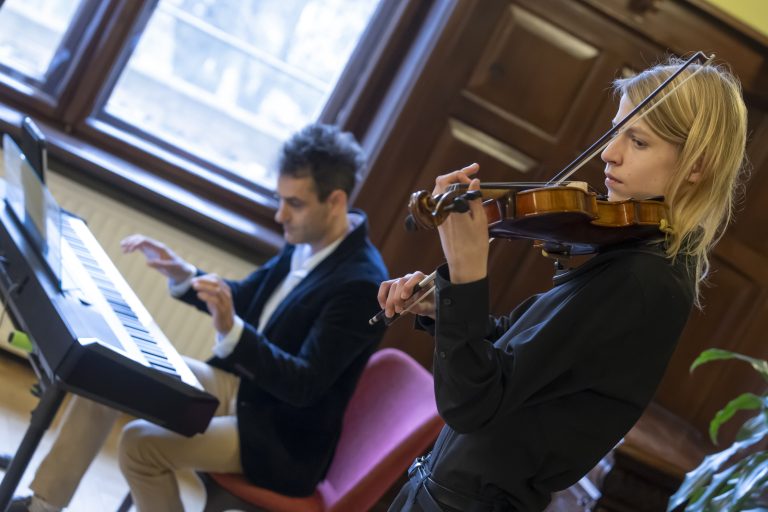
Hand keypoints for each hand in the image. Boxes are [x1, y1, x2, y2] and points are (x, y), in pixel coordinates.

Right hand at [121, 234, 192, 282]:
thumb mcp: (170, 268)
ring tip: (122, 247)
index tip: (128, 250)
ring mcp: (153, 248)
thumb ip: (160, 265)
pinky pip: (140, 246)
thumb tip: (147, 262)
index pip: (145, 241)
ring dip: (130, 242)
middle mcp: (156, 246)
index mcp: (160, 248)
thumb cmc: (177, 269)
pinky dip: (133, 246)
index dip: (136, 243)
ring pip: (139, 241)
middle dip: (131, 242)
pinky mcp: (151, 252)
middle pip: (141, 238)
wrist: (181, 270)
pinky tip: (126, 250)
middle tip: (123, 249)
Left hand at [191, 274, 233, 334]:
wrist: (227, 324)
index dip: (204, 277)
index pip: (215, 278)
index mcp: (225, 289)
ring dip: (204, 286)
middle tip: (192, 281)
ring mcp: (225, 302)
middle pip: (216, 282)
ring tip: (194, 286)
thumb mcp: (214, 298)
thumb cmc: (219, 309)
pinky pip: (215, 301)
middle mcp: (227, 294)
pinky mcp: (222, 310)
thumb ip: (209, 290)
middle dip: (203, 280)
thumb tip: (197, 282)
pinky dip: (206, 296)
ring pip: (216, 290)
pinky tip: (199, 295)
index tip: (194, 279)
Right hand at [377, 271, 435, 319]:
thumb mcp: (428, 308)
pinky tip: (384, 307)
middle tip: (397, 311)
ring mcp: (400, 280)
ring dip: (388, 300)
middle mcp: (410, 278)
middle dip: (396, 298)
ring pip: (390, 285)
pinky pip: (384, 287)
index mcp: (423, 280)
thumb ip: (419, 307)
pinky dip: (382, 297)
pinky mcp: (393, 285)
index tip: (405, 297)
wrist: (426, 303)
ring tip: (389, 313)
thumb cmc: (429, 304)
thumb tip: (407, 307)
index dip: (409, 286)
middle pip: (400, 283)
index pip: (416, 277)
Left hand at [433, 164, 488, 283]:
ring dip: (453, 184)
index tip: (475, 176)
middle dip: (456, 175)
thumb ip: (474, 198)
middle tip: (473, 172)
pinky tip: (463, 196)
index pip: (449, 180)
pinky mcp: (438, 222)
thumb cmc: (474, 245)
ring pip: (440, 192)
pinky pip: (442, 202)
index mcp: (449, 207)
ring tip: (469, 182)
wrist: (464, 266)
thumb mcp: (480, 219)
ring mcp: (437, 216)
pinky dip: (451, 195)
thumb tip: (474, 182)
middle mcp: (440, 209)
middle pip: (442, 182)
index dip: (462, 174)